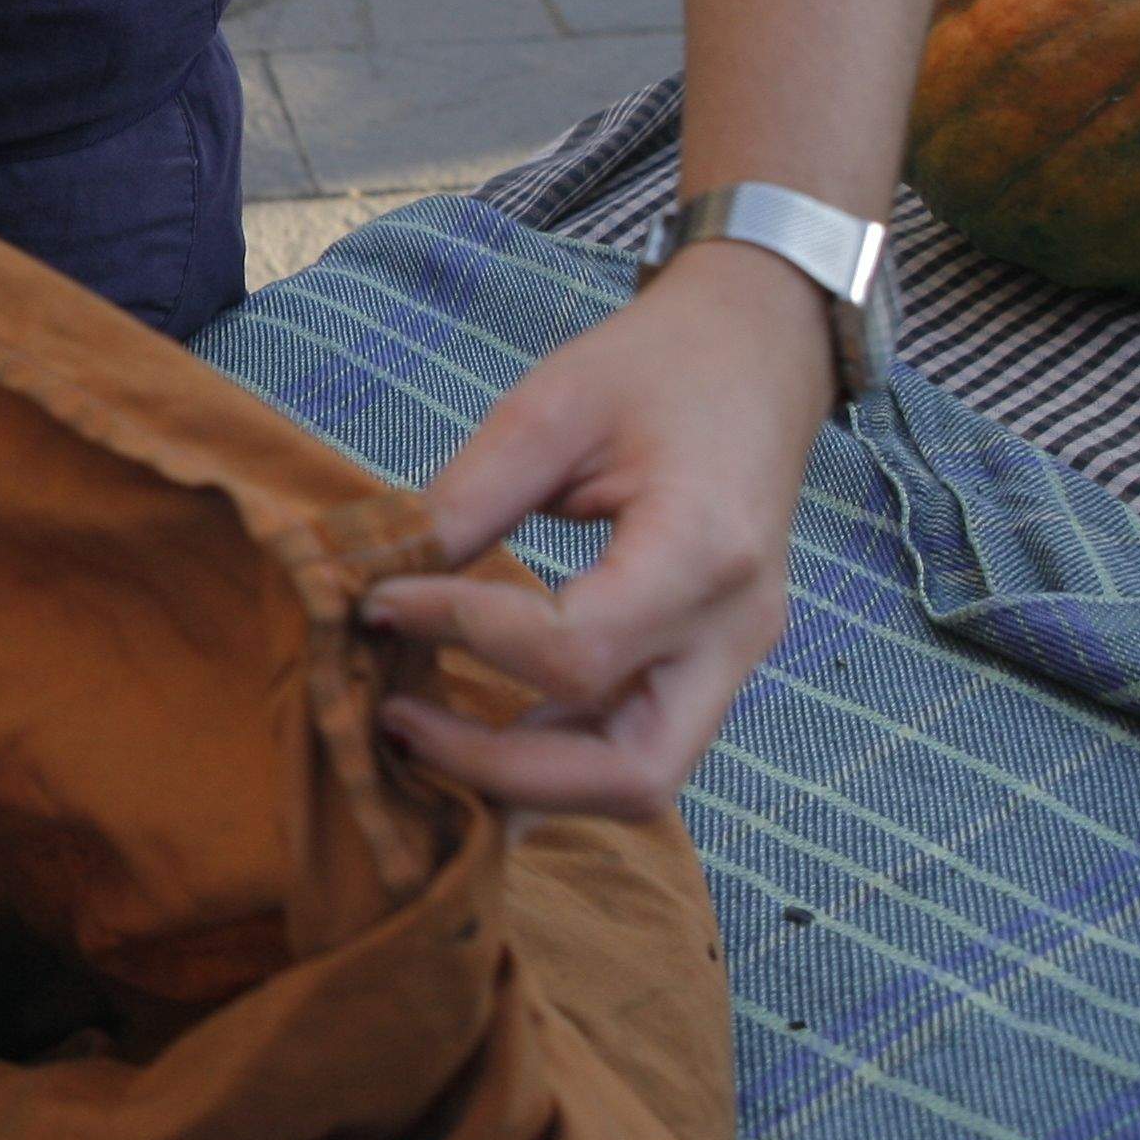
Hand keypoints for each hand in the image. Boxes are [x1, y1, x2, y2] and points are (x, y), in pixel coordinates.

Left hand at [358, 241, 830, 818]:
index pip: (575, 650)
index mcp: (705, 553)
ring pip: (635, 782)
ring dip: (521, 779)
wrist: (758, 356)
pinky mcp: (709, 667)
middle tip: (394, 720)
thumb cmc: (662, 367)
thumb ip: (470, 496)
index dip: (464, 636)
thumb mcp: (554, 406)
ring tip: (418, 729)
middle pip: (629, 774)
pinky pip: (630, 746)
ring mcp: (731, 659)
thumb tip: (382, 575)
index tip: (381, 600)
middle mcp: (733, 630)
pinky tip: (472, 723)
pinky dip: (548, 755)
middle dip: (499, 768)